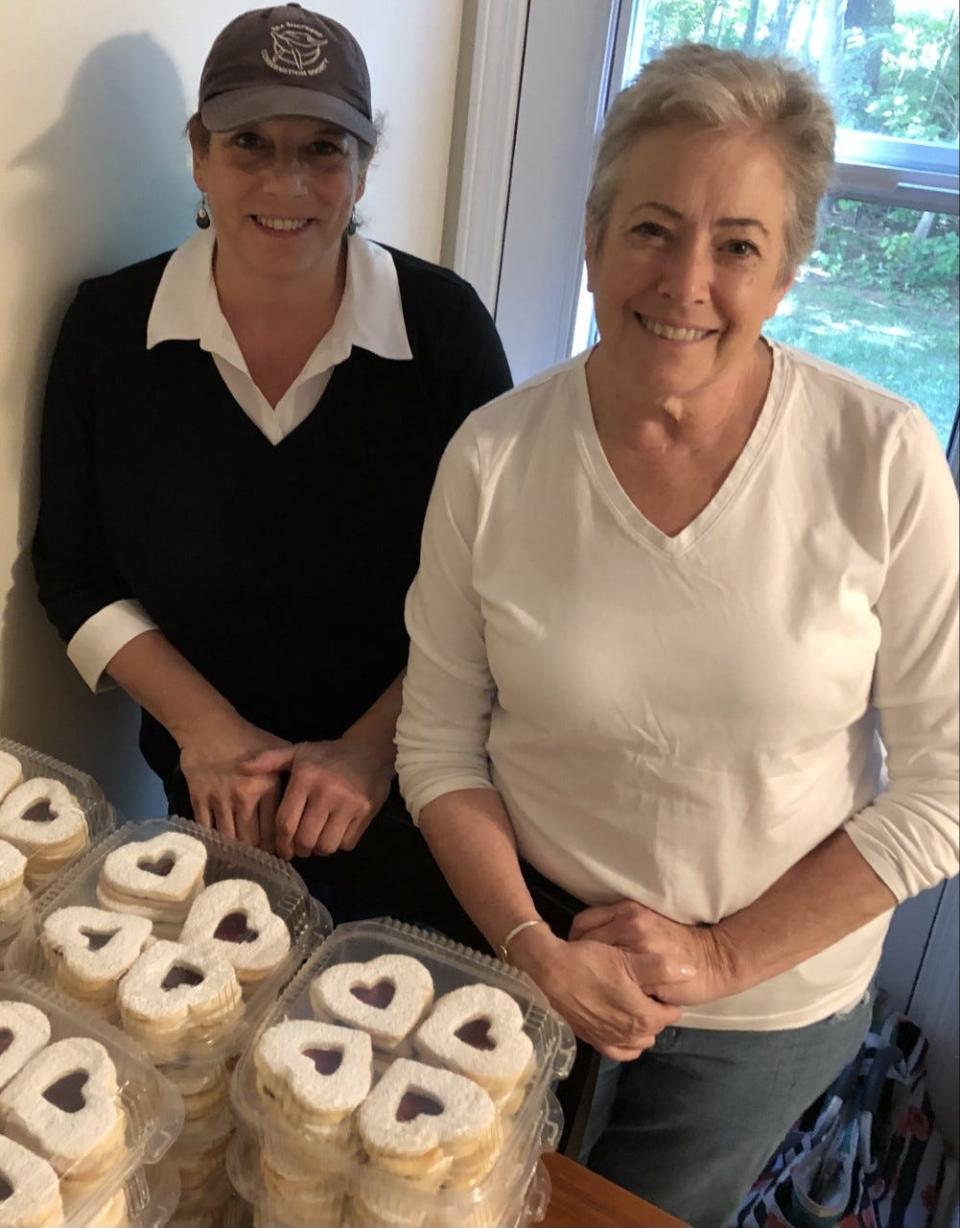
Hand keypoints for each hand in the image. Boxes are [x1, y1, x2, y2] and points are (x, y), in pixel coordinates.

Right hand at [178, 714, 289, 850]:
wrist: (208, 726)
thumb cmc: (247, 738)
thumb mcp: (277, 748)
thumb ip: (293, 770)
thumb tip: (312, 792)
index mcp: (267, 786)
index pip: (276, 829)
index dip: (279, 846)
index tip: (281, 852)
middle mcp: (245, 796)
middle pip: (253, 840)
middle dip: (259, 853)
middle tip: (262, 859)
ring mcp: (220, 800)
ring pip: (231, 839)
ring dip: (238, 851)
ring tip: (244, 857)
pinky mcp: (199, 801)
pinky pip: (208, 831)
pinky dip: (215, 842)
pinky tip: (222, 847)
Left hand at [241, 735, 393, 859]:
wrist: (370, 750)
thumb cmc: (328, 755)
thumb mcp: (298, 751)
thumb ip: (270, 760)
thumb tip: (241, 768)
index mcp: (305, 779)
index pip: (286, 823)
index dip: (281, 843)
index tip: (282, 850)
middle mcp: (326, 792)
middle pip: (305, 839)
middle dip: (300, 849)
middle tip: (300, 847)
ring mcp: (349, 803)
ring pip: (327, 845)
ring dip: (319, 849)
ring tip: (317, 841)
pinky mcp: (366, 812)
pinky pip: (347, 843)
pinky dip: (339, 844)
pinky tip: (336, 833)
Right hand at [508, 925, 694, 1059]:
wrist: (549, 972)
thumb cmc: (590, 961)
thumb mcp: (627, 958)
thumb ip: (662, 967)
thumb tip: (691, 971)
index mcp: (642, 1016)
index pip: (670, 1013)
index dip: (668, 998)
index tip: (660, 984)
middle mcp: (628, 1035)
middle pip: (654, 1028)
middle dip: (656, 1013)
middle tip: (648, 992)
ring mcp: (608, 1040)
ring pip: (638, 1042)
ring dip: (641, 1029)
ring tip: (634, 1007)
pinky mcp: (591, 1040)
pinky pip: (618, 1051)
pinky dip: (625, 1044)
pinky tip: (621, 1029)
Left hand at [569, 899, 739, 1006]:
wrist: (712, 959)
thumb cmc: (676, 941)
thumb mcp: (644, 921)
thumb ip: (617, 925)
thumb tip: (583, 939)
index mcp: (626, 910)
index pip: (582, 923)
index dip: (574, 940)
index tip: (573, 953)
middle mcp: (629, 924)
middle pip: (584, 943)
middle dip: (577, 959)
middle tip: (579, 972)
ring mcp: (637, 948)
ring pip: (596, 963)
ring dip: (590, 976)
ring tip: (591, 985)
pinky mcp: (647, 974)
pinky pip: (616, 983)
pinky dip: (608, 992)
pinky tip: (608, 997)